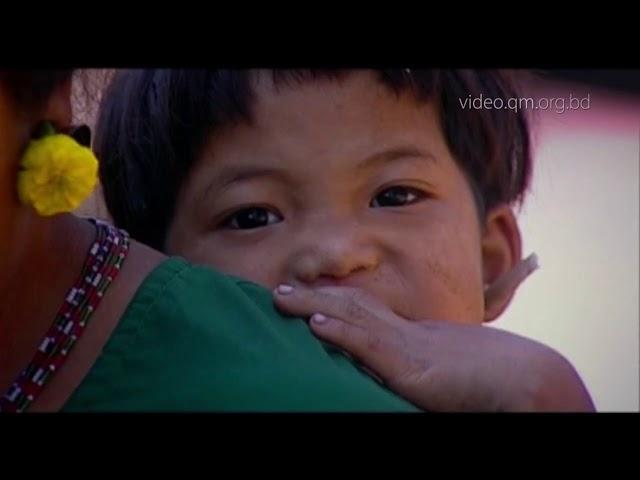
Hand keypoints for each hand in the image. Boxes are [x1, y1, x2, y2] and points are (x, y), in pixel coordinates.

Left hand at [273, 257, 594, 411]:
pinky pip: (371, 345)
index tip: (306, 299)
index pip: (365, 311)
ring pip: (353, 316)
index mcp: (413, 336)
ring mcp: (408, 347)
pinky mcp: (412, 368)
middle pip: (351, 304)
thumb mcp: (447, 374)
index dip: (332, 302)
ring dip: (313, 305)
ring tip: (280, 296)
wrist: (528, 380)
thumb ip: (418, 370)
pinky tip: (314, 324)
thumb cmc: (495, 382)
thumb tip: (393, 374)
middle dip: (314, 295)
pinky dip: (341, 331)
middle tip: (279, 289)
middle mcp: (406, 333)